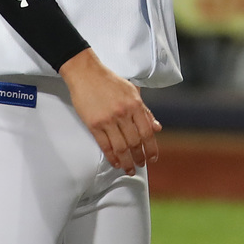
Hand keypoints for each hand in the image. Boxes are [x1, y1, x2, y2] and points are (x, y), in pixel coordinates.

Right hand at [60, 49, 160, 174]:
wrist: (86, 74)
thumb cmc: (110, 82)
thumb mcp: (133, 92)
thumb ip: (145, 111)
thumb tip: (156, 128)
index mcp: (136, 105)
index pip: (147, 132)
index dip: (151, 148)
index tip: (153, 157)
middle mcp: (124, 114)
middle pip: (135, 142)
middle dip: (139, 157)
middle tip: (141, 166)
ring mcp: (108, 120)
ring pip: (120, 147)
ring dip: (126, 161)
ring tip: (129, 169)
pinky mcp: (94, 124)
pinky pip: (104, 145)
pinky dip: (111, 156)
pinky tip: (115, 162)